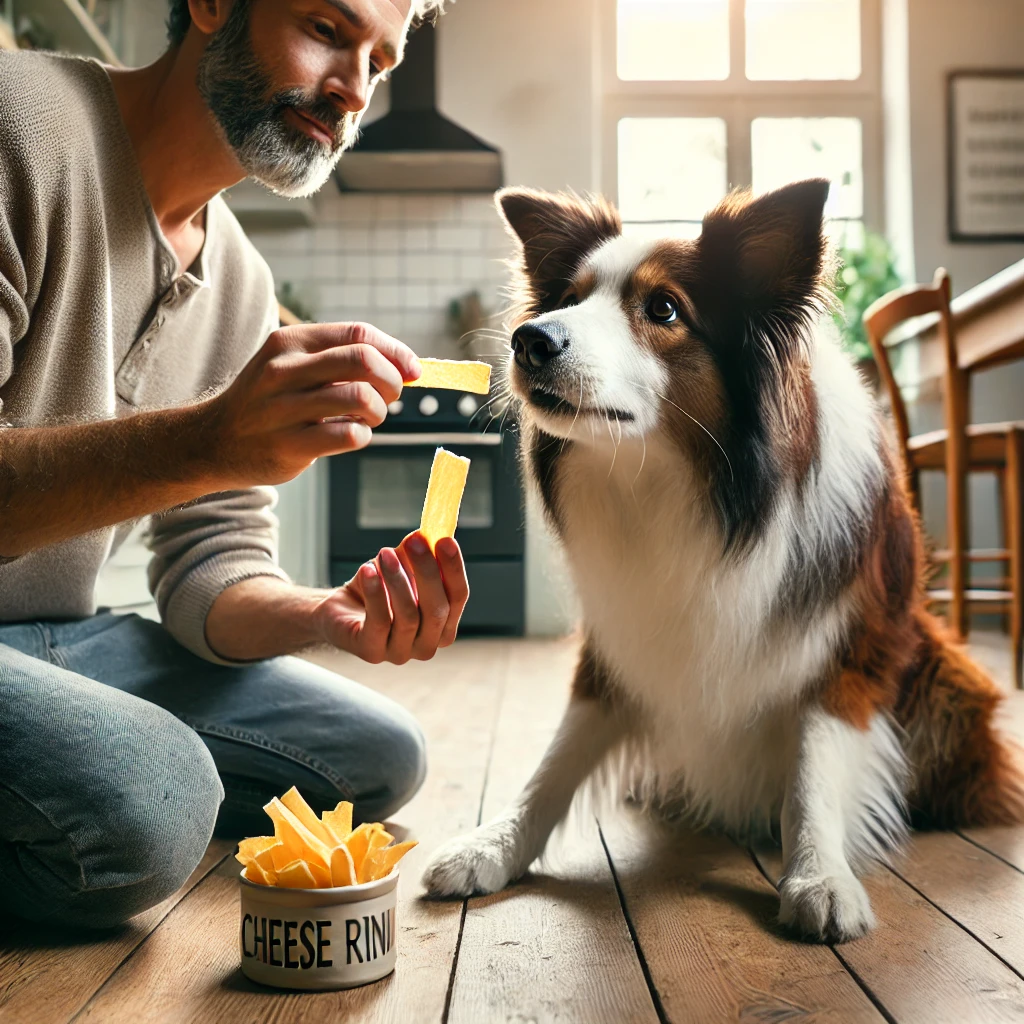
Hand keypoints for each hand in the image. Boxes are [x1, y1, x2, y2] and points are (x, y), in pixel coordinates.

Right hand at [202, 322, 420, 488]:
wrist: (213, 441)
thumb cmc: (269, 401)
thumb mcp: (293, 365)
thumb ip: (342, 359)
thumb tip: (408, 365)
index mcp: (290, 342)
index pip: (359, 334)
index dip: (396, 351)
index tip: (412, 370)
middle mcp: (284, 370)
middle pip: (364, 361)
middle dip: (392, 380)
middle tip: (390, 395)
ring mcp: (283, 409)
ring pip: (361, 398)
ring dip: (379, 411)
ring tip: (369, 418)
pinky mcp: (288, 445)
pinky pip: (348, 435)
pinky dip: (362, 436)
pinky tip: (351, 436)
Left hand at [314, 533, 470, 664]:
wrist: (339, 611)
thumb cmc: (378, 591)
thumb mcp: (402, 569)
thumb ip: (418, 555)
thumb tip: (428, 533)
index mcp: (443, 626)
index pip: (457, 597)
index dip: (454, 569)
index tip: (445, 540)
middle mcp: (427, 645)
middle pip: (437, 610)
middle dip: (427, 572)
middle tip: (415, 542)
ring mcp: (400, 653)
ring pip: (409, 616)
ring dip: (397, 580)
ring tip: (384, 554)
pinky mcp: (372, 652)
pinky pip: (379, 621)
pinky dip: (376, 592)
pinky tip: (368, 570)